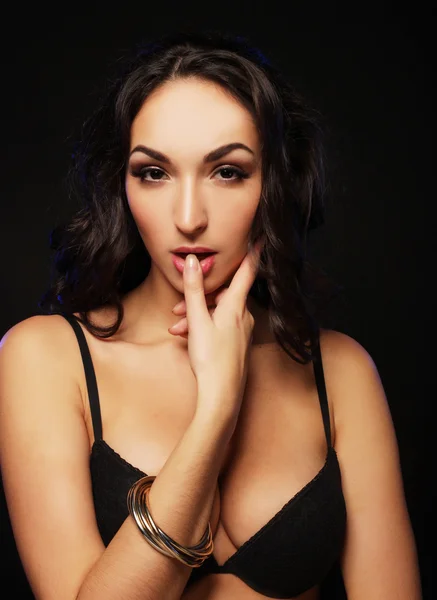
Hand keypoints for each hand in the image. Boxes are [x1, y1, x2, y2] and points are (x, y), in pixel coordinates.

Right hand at [169, 242, 262, 418]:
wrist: (222, 395)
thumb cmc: (210, 359)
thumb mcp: (197, 321)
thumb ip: (194, 290)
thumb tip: (195, 262)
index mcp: (236, 307)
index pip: (247, 272)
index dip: (253, 253)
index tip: (261, 236)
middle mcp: (244, 317)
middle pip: (223, 296)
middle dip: (199, 299)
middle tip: (176, 310)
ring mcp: (243, 332)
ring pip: (218, 313)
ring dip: (196, 317)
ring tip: (177, 328)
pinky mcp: (238, 345)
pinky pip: (221, 327)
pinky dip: (204, 328)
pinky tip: (188, 338)